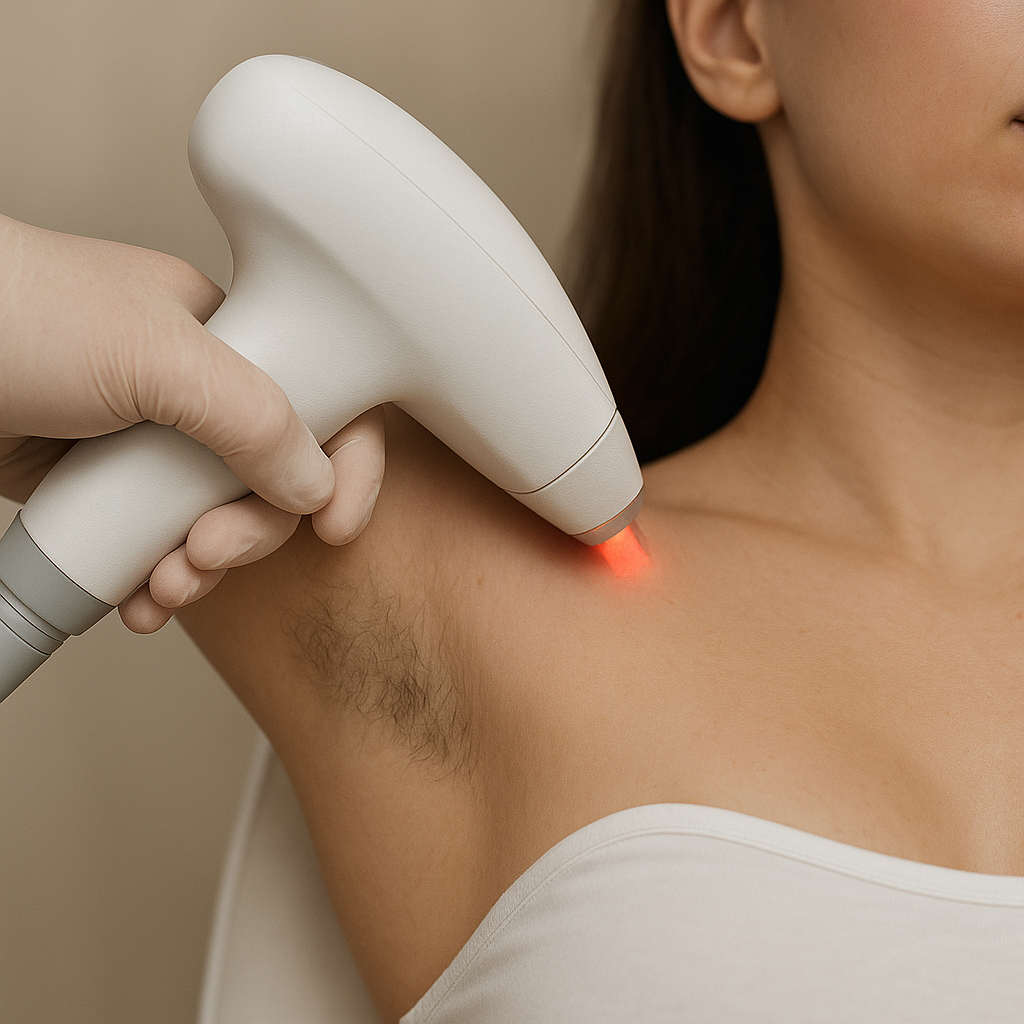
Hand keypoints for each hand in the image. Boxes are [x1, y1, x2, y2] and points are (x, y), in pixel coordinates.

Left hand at [0, 215, 384, 632]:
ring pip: (213, 521)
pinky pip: (152, 544)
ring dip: (199, 571)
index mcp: (227, 339)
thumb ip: (252, 417)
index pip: (322, 400)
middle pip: (270, 480)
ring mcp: (148, 442)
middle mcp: (196, 391)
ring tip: (165, 586)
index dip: (345, 465)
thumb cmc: (14, 312)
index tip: (338, 526)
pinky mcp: (101, 484)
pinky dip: (151, 580)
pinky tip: (138, 598)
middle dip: (249, 533)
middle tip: (207, 554)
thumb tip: (314, 484)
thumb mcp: (154, 356)